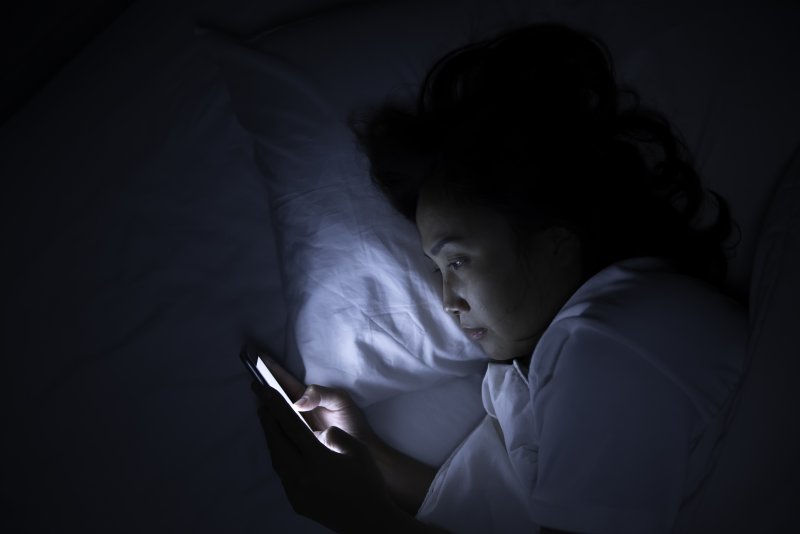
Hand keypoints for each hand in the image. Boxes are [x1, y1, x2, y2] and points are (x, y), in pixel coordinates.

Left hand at [253, 379, 399, 532]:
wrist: (368, 520)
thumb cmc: (367, 481)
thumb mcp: (356, 450)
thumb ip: (335, 435)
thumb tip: (320, 432)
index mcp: (319, 459)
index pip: (291, 426)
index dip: (277, 406)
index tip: (266, 391)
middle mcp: (303, 475)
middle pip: (278, 441)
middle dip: (268, 419)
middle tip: (261, 401)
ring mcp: (297, 491)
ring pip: (277, 459)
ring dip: (272, 438)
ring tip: (269, 423)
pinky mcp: (296, 502)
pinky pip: (282, 474)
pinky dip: (279, 457)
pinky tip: (282, 450)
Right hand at [257, 349, 379, 446]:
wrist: (360, 450)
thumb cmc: (351, 422)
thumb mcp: (340, 401)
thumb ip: (321, 394)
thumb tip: (298, 403)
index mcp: (308, 397)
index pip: (285, 380)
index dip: (272, 368)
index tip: (258, 355)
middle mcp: (297, 409)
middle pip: (275, 393)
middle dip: (261, 380)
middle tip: (248, 367)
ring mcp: (294, 425)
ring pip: (273, 411)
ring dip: (262, 400)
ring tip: (252, 387)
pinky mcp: (294, 441)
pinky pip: (278, 430)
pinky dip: (268, 423)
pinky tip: (262, 416)